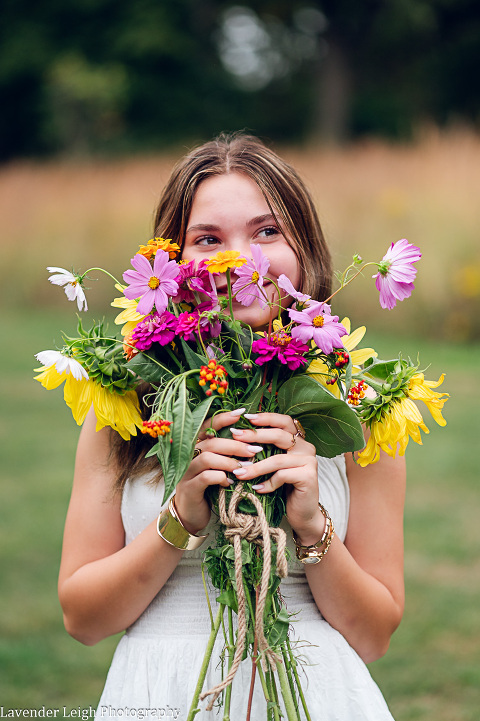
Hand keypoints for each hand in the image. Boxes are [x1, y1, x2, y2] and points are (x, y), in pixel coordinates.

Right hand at [173, 408, 262, 534]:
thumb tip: (252, 438)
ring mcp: (186, 471)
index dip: (224, 418)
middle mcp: (188, 455)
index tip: (242, 413)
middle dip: (235, 444)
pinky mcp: (188, 487)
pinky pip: (205, 477)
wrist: (191, 514)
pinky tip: (230, 483)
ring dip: (230, 461)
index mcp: (196, 446)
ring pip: (207, 457)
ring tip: (245, 468)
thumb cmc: (209, 487)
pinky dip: (221, 478)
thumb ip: (228, 453)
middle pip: (211, 441)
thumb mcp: (218, 467)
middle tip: (254, 449)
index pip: (208, 425)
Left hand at [227, 413, 325, 544]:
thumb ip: (265, 450)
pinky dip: (267, 483)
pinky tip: (257, 488)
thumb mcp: (273, 465)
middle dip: (255, 435)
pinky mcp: (309, 477)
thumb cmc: (284, 487)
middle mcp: (307, 447)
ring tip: (239, 472)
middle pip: (279, 435)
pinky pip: (282, 476)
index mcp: (299, 440)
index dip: (266, 418)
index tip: (246, 418)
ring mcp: (310, 461)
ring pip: (277, 459)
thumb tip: (238, 436)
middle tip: (236, 436)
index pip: (283, 421)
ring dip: (256, 466)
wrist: (302, 513)